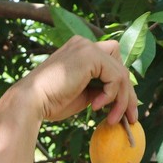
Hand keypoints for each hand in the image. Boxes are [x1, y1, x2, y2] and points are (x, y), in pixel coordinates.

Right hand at [16, 36, 138, 123]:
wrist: (30, 101)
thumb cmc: (50, 102)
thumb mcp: (81, 95)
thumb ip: (99, 89)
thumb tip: (120, 97)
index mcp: (79, 50)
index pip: (111, 63)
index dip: (120, 85)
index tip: (123, 110)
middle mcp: (84, 44)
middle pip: (120, 65)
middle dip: (128, 93)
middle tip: (131, 118)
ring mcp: (87, 47)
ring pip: (121, 73)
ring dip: (122, 100)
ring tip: (113, 119)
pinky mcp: (90, 56)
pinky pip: (116, 77)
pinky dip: (112, 95)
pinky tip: (95, 106)